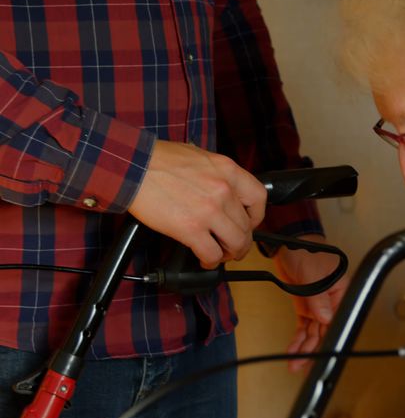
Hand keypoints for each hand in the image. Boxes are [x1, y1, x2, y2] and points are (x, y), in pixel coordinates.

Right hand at [129, 140, 265, 267]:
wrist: (132, 166)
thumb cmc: (157, 159)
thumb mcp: (198, 155)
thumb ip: (215, 172)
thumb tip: (219, 185)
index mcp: (228, 171)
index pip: (259, 198)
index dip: (256, 216)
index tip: (248, 223)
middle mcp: (224, 190)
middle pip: (247, 225)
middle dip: (242, 240)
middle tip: (233, 246)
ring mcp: (209, 210)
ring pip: (235, 243)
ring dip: (230, 253)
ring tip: (221, 255)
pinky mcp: (191, 228)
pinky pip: (211, 253)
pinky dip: (211, 261)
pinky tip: (204, 259)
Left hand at [273, 235, 348, 372]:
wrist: (289, 243)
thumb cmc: (307, 252)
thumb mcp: (313, 275)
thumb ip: (319, 298)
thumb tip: (326, 319)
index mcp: (341, 293)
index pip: (338, 321)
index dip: (330, 339)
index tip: (322, 355)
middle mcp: (331, 302)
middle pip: (325, 331)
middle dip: (314, 350)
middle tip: (303, 364)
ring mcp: (317, 305)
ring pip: (313, 333)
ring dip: (304, 348)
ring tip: (295, 363)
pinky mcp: (305, 306)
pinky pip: (304, 327)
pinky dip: (298, 339)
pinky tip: (294, 350)